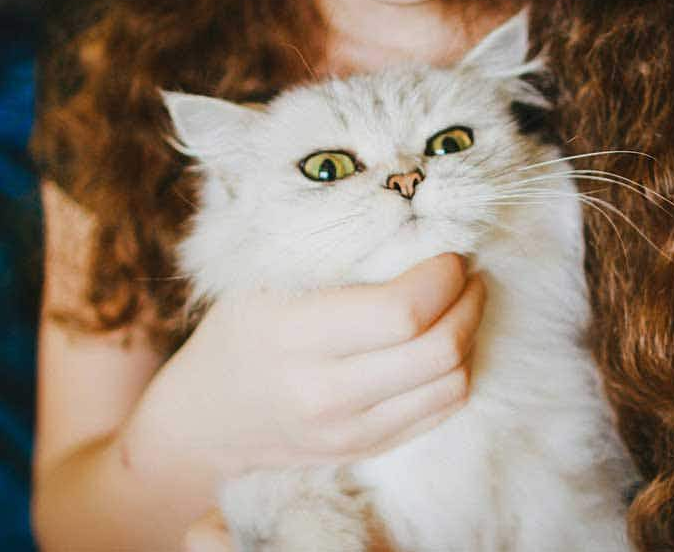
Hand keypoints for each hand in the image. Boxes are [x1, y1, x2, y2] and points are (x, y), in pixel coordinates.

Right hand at [121, 253, 484, 491]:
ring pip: (451, 385)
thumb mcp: (261, 280)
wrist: (204, 420)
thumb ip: (329, 256)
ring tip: (459, 303)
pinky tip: (441, 340)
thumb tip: (408, 223)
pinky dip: (455, 372)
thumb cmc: (237, 332)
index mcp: (293, 337)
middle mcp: (324, 394)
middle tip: (466, 273)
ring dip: (469, 336)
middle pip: (438, 350)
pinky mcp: (368, 451)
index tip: (447, 254)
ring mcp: (349, 432)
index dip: (441, 278)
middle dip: (468, 302)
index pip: (401, 312)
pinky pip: (442, 411)